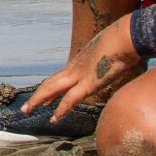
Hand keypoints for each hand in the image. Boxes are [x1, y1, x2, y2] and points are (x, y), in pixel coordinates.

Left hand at [23, 14, 139, 121]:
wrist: (128, 36)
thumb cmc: (126, 40)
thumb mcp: (113, 49)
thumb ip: (111, 57)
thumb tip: (120, 60)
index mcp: (81, 61)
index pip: (61, 77)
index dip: (51, 87)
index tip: (44, 99)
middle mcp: (76, 67)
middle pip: (51, 83)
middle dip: (39, 95)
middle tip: (27, 107)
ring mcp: (80, 74)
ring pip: (52, 89)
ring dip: (39, 100)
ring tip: (27, 111)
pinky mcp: (89, 83)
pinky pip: (71, 98)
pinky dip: (61, 109)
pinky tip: (54, 119)